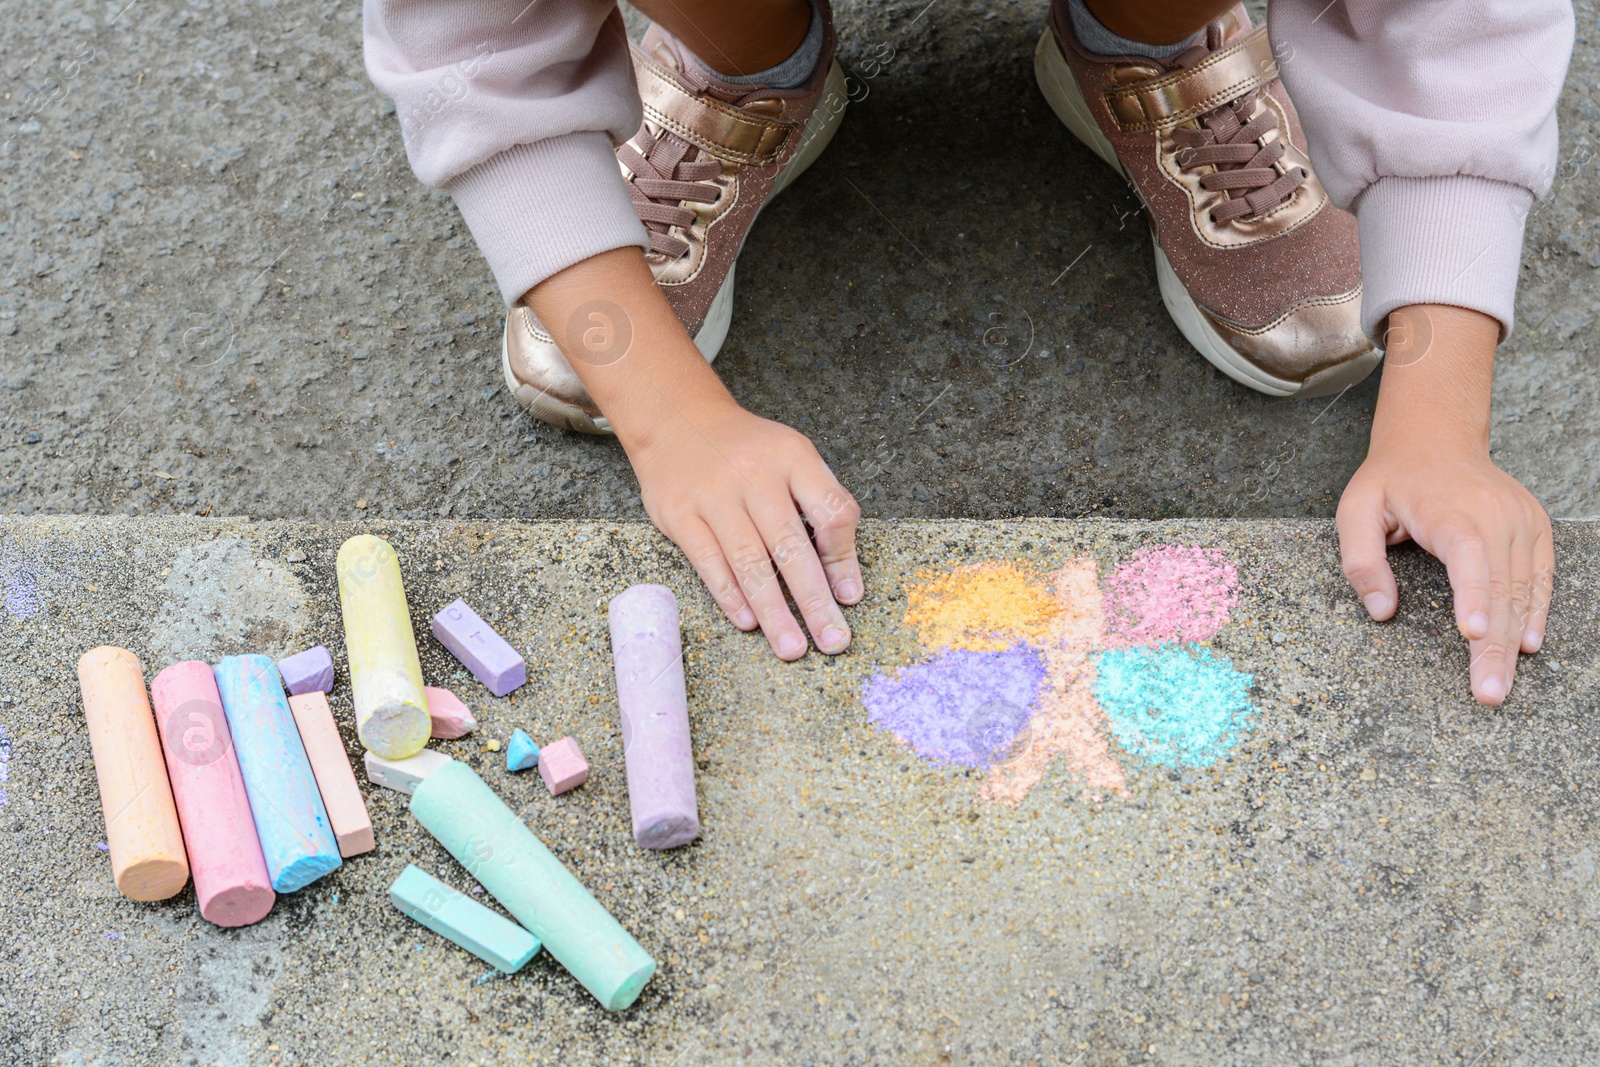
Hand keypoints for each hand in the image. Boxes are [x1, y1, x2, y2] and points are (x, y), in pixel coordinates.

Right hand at [523, 247, 862, 659]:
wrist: (676, 419)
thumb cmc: (747, 450)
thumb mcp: (793, 459)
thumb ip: (823, 509)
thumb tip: (846, 581)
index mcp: (792, 458)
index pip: (830, 511)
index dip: (844, 558)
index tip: (850, 597)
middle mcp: (754, 475)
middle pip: (791, 547)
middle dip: (815, 601)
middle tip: (833, 641)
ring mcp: (714, 495)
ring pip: (750, 562)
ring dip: (774, 611)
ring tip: (792, 647)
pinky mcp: (680, 514)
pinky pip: (710, 563)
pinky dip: (731, 596)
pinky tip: (749, 622)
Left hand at [1336, 305, 1551, 705]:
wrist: (1435, 438)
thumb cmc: (1391, 480)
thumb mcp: (1356, 510)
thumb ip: (1361, 560)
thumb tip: (1381, 611)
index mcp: (1450, 512)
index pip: (1468, 557)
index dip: (1474, 597)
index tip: (1474, 634)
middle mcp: (1494, 516)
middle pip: (1500, 586)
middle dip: (1493, 645)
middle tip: (1487, 693)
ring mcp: (1520, 521)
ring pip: (1523, 588)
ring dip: (1515, 640)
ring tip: (1501, 684)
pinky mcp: (1534, 527)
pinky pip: (1540, 575)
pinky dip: (1535, 611)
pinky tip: (1528, 645)